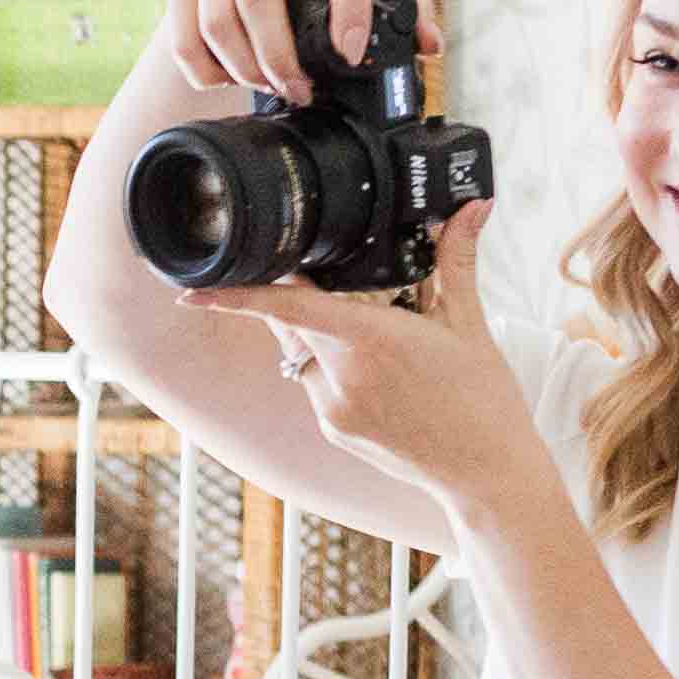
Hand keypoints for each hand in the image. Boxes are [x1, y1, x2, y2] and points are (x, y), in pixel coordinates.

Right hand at [163, 0, 444, 103]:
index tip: (351, 54)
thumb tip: (430, 45)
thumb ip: (402, 3)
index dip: (350, 9)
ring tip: (267, 87)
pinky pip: (183, 39)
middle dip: (279, 60)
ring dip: (243, 70)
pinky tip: (228, 79)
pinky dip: (206, 73)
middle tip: (298, 92)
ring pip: (216, 24)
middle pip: (258, 1)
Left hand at [230, 205, 535, 508]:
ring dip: (317, 335)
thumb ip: (457, 258)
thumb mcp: (469, 323)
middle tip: (328, 280)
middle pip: (290, 323)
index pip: (288, 307)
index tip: (193, 292)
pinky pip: (314, 386)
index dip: (236, 297)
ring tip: (375, 338)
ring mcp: (333, 410)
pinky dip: (331, 369)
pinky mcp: (334, 431)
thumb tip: (474, 205)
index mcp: (371, 340)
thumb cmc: (483, 399)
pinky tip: (379, 375)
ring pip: (300, 355)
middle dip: (296, 298)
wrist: (486, 473)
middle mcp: (342, 377)